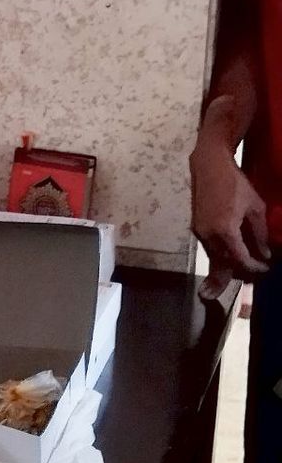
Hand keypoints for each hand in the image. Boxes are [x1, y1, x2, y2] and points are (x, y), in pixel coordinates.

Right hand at [190, 133, 270, 284]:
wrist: (209, 166)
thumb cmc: (236, 184)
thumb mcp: (255, 207)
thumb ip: (260, 233)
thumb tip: (264, 253)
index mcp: (225, 230)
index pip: (240, 258)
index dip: (253, 267)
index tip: (265, 268)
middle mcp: (209, 234)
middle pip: (219, 263)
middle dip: (220, 280)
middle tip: (212, 297)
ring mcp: (200, 230)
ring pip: (213, 255)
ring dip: (220, 268)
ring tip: (219, 284)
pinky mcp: (197, 225)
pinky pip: (209, 246)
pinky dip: (217, 255)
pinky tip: (223, 260)